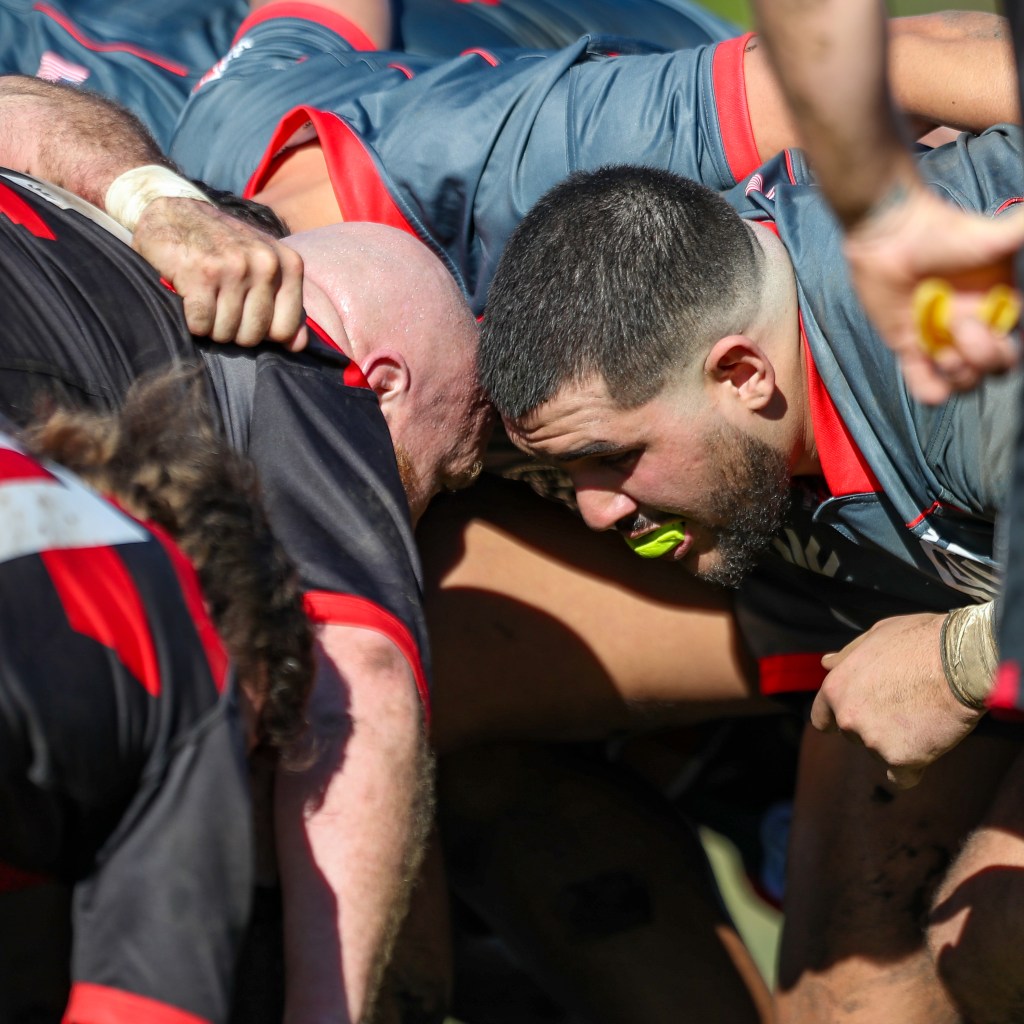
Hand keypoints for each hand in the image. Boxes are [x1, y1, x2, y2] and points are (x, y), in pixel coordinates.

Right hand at [133, 197, 306, 349]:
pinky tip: (189, 298)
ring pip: (226, 333)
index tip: (248, 315)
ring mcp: (234, 267)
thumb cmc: (225, 248)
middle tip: (221, 306)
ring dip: (211, 326)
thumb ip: (287, 305)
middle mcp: (266, 263)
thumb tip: (298, 345)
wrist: (174, 214)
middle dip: (234, 332)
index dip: (264, 333)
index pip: (286, 330)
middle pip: (253, 335)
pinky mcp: (201, 274)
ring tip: (205, 300)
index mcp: (289, 264)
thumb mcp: (265, 267)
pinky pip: (201, 325)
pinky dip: (192, 321)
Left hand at [812, 612, 985, 788]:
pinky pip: (901, 777)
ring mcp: (872, 740)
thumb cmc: (921, 642)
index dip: (837, 718)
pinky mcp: (900, 759)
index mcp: (836, 688)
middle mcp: (847, 717)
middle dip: (873, 727)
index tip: (856, 717)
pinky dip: (913, 768)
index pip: (822, 717)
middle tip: (905, 707)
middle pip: (854, 736)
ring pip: (879, 753)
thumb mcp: (875, 636)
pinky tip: (926, 747)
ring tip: (924, 716)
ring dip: (897, 743)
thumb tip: (826, 662)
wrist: (962, 661)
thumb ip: (848, 655)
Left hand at [843, 183, 1023, 403]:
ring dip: (958, 375)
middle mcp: (974, 327)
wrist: (892, 235)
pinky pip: (924, 384)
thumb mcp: (995, 238)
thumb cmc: (945, 234)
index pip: (1014, 349)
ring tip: (941, 350)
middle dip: (983, 358)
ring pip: (963, 381)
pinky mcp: (909, 345)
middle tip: (959, 326)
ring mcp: (941, 339)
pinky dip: (930, 392)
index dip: (1004, 349)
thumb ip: (1022, 234)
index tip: (988, 323)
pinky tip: (933, 385)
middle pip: (993, 368)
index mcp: (999, 309)